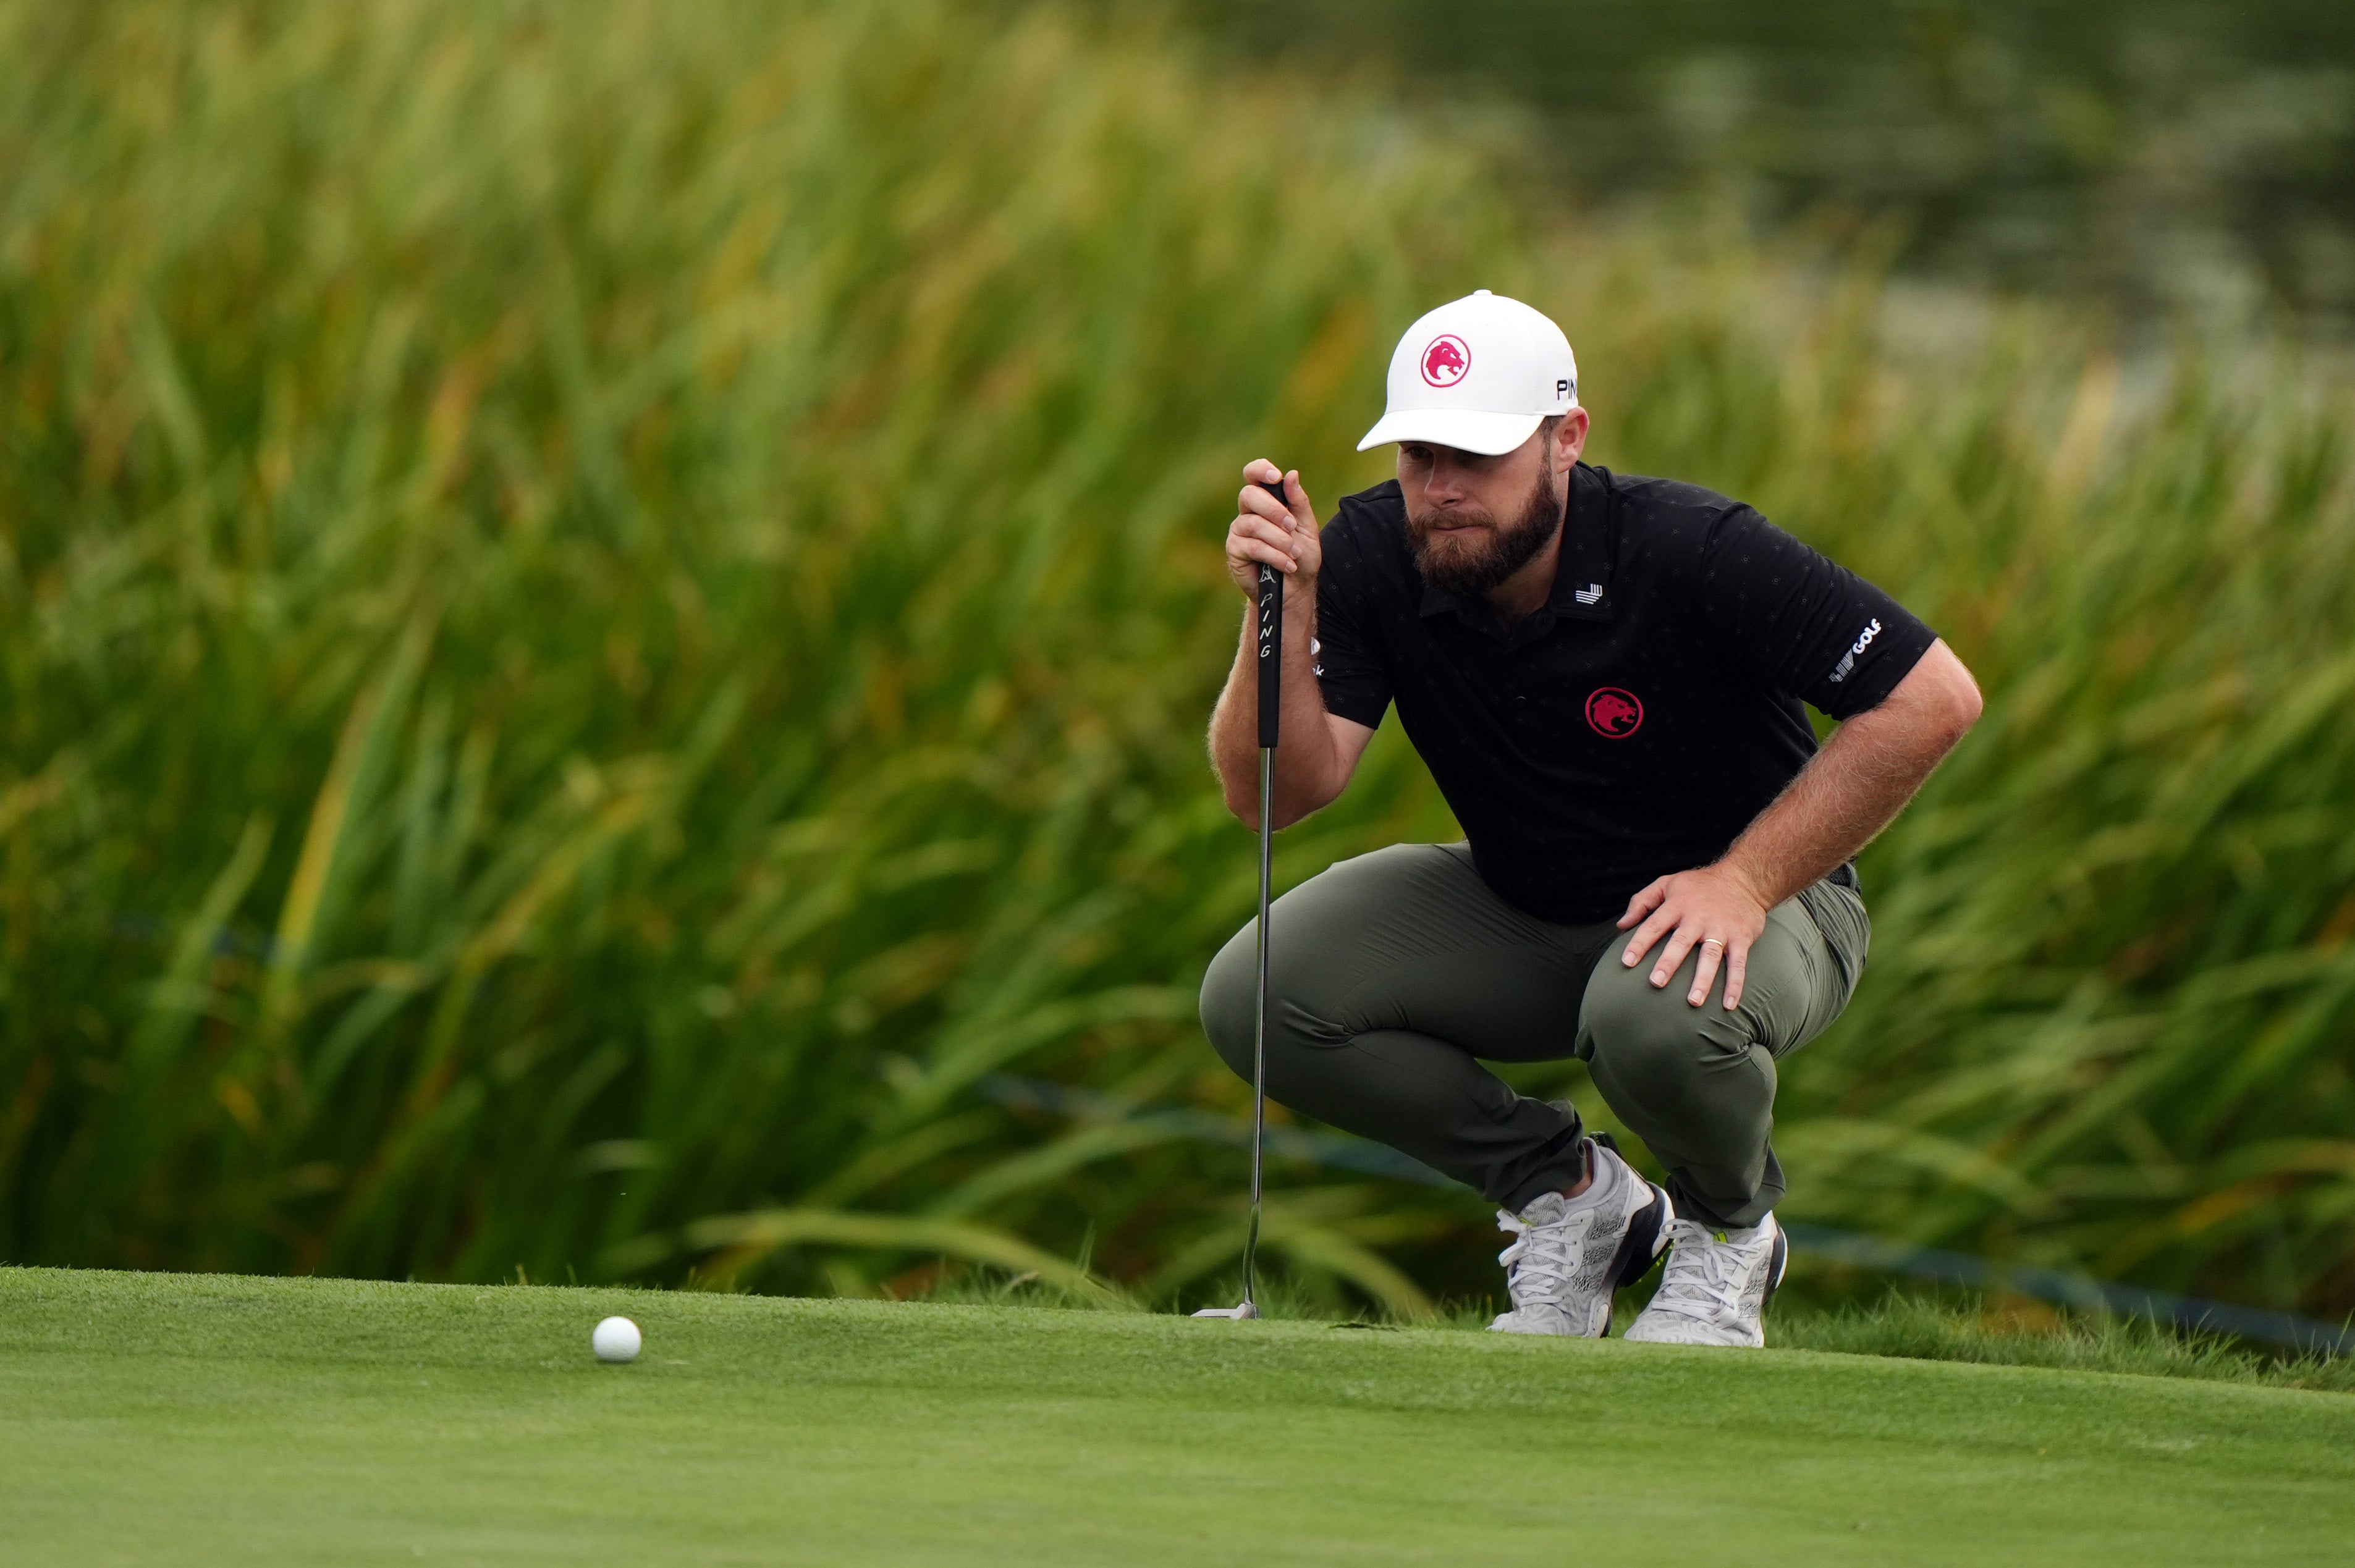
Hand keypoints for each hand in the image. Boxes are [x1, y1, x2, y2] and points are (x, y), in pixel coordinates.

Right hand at [1224, 460, 1319, 603]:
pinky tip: (1287, 564)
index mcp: (1265, 502)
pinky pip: (1253, 546)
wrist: (1295, 589)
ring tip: (1294, 553)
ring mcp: (1238, 531)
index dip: (1260, 470)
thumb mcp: (1307, 527)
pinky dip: (1275, 555)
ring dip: (1279, 539)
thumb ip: (1299, 502)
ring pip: (1254, 524)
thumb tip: (1291, 475)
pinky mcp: (1234, 551)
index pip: (1253, 476)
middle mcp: (1248, 513)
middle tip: (1292, 526)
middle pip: (1249, 495)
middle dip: (1274, 509)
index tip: (1276, 476)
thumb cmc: (1300, 556)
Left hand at [1616, 864, 1772, 1008]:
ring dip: (1703, 979)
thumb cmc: (1699, 885)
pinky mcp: (1741, 938)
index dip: (1639, 943)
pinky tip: (1729, 1004)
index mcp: (1677, 905)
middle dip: (1669, 963)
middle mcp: (1698, 918)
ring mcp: (1721, 929)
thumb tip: (1621, 925)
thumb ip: (1642, 902)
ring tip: (1693, 1001)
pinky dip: (1735, 984)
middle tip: (1656, 983)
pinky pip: (1739, 963)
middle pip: (1681, 942)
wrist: (1743, 879)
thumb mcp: (1667, 883)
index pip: (1654, 925)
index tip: (1626, 962)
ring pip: (1710, 955)